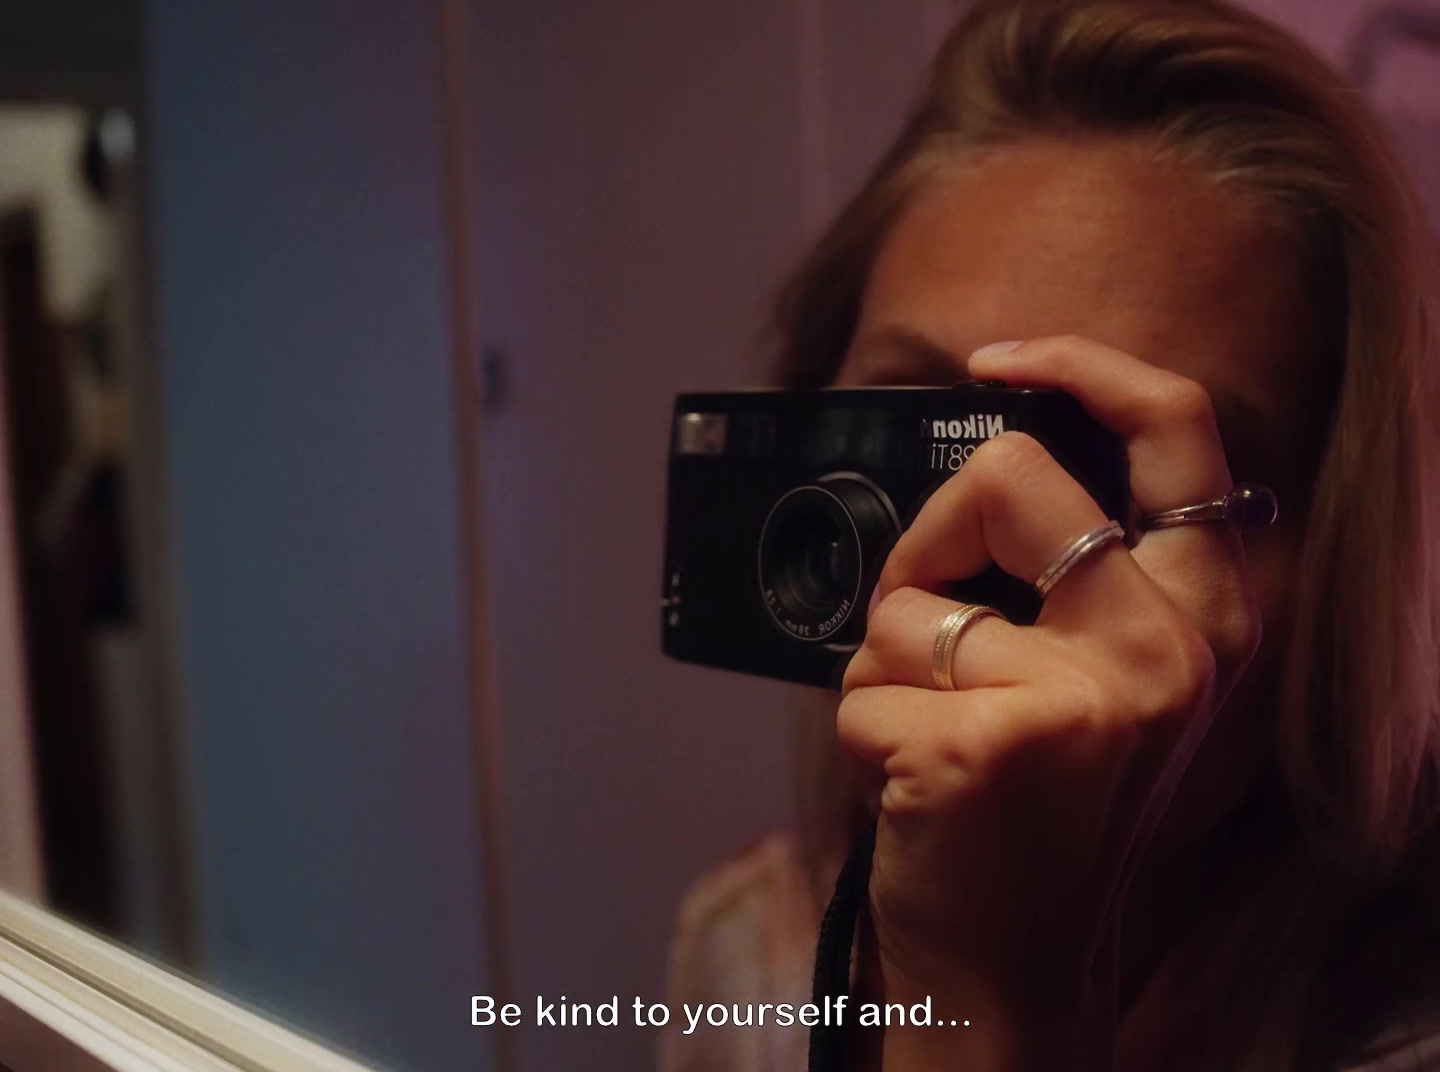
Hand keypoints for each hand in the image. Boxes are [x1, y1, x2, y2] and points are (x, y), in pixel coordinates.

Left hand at [837, 336, 1261, 1068]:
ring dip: (889, 666)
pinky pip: (865, 684)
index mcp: (1202, 615)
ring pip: (911, 601)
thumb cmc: (1030, 807)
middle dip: (929, 547)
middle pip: (1007, 478)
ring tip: (936, 737)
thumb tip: (975, 473)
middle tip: (932, 626)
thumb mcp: (1093, 677)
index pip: (1176, 427)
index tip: (997, 360)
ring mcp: (1085, 701)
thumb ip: (1065, 574)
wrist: (1009, 962)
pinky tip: (918, 786)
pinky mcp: (990, 748)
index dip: (1083, 364)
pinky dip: (863, 727)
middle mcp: (1168, 649)